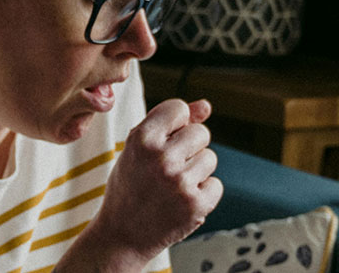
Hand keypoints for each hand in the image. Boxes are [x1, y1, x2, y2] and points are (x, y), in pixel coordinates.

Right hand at [93, 98, 222, 262]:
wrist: (122, 233)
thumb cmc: (131, 184)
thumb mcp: (138, 148)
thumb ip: (170, 122)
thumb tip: (207, 106)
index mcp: (142, 138)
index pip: (179, 107)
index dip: (176, 122)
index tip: (164, 137)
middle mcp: (161, 158)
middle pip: (201, 132)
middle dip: (190, 146)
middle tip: (167, 166)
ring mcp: (180, 182)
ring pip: (210, 158)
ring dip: (196, 170)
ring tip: (172, 184)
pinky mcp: (195, 205)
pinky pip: (216, 184)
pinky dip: (203, 193)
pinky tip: (180, 200)